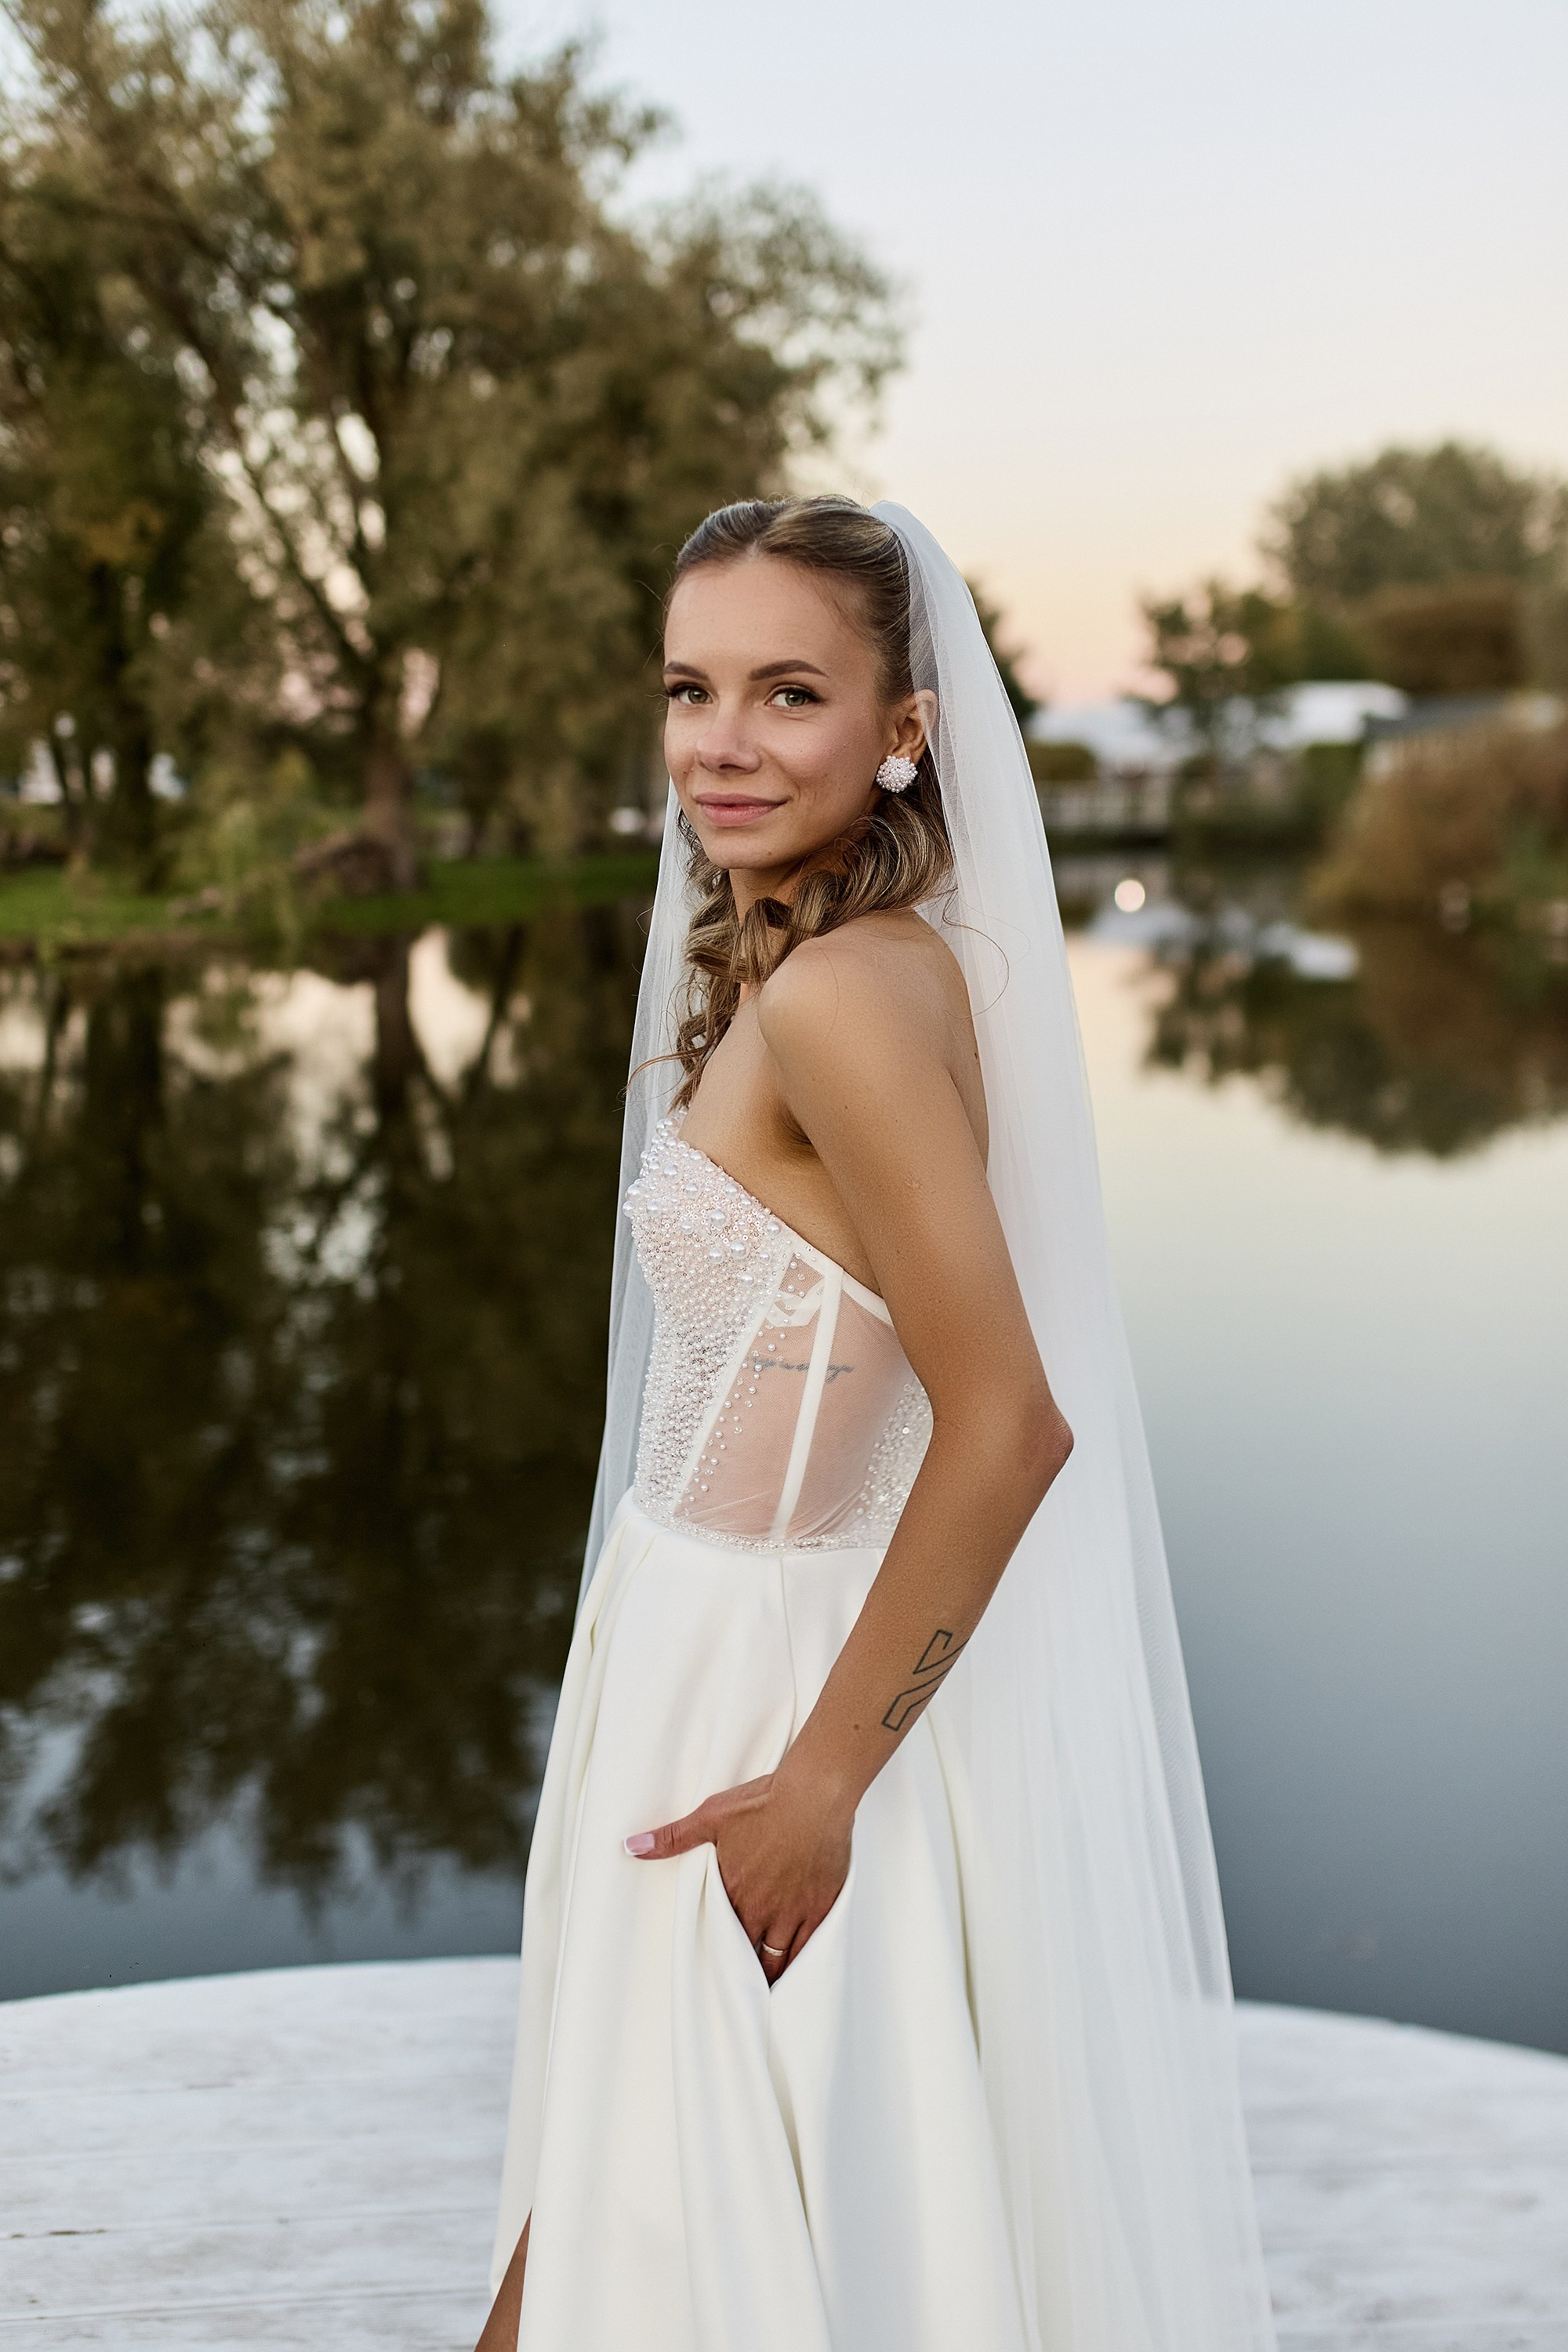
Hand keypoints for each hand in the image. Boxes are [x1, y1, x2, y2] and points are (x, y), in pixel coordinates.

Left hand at [625, 1767, 852, 1983]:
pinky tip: (796, 1975)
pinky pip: (809, 1950)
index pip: (716, 1933)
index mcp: (732, 1890)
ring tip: (762, 1990)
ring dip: (768, 1974)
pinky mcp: (820, 1909)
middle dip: (739, 1969)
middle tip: (734, 1984)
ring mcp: (793, 1913)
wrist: (813, 1797)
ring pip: (778, 1960)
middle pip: (745, 1954)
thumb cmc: (762, 1803)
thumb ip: (672, 1838)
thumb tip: (630, 1847)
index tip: (709, 1961)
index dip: (713, 1948)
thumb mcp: (710, 1817)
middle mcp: (760, 1909)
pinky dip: (800, 1966)